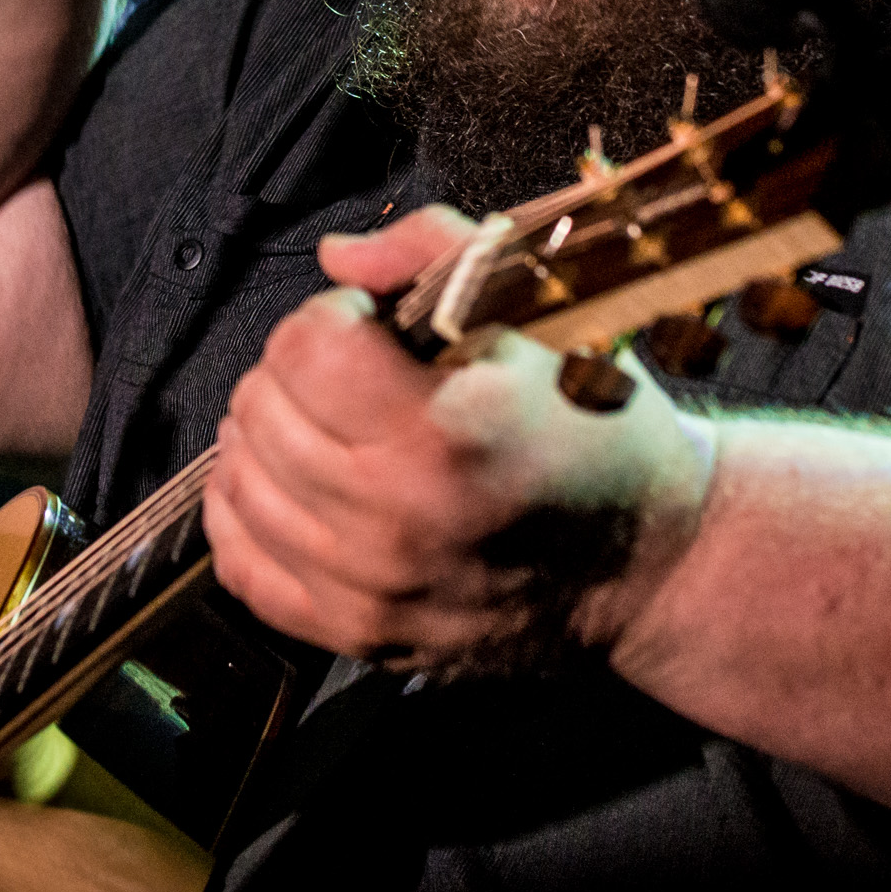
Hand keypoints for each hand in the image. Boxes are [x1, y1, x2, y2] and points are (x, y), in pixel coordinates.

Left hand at [204, 206, 715, 673]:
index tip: (377, 326)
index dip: (338, 316)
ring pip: (238, 481)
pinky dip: (248, 513)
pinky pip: (240, 564)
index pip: (306, 346)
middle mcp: (395, 520)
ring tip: (334, 428)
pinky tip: (293, 483)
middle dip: (301, 372)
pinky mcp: (358, 637)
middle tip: (361, 378)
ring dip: (273, 437)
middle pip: (261, 407)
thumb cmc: (602, 431)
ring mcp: (370, 590)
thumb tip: (337, 257)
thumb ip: (435, 254)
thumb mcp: (545, 318)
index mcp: (447, 433)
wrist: (652, 564)